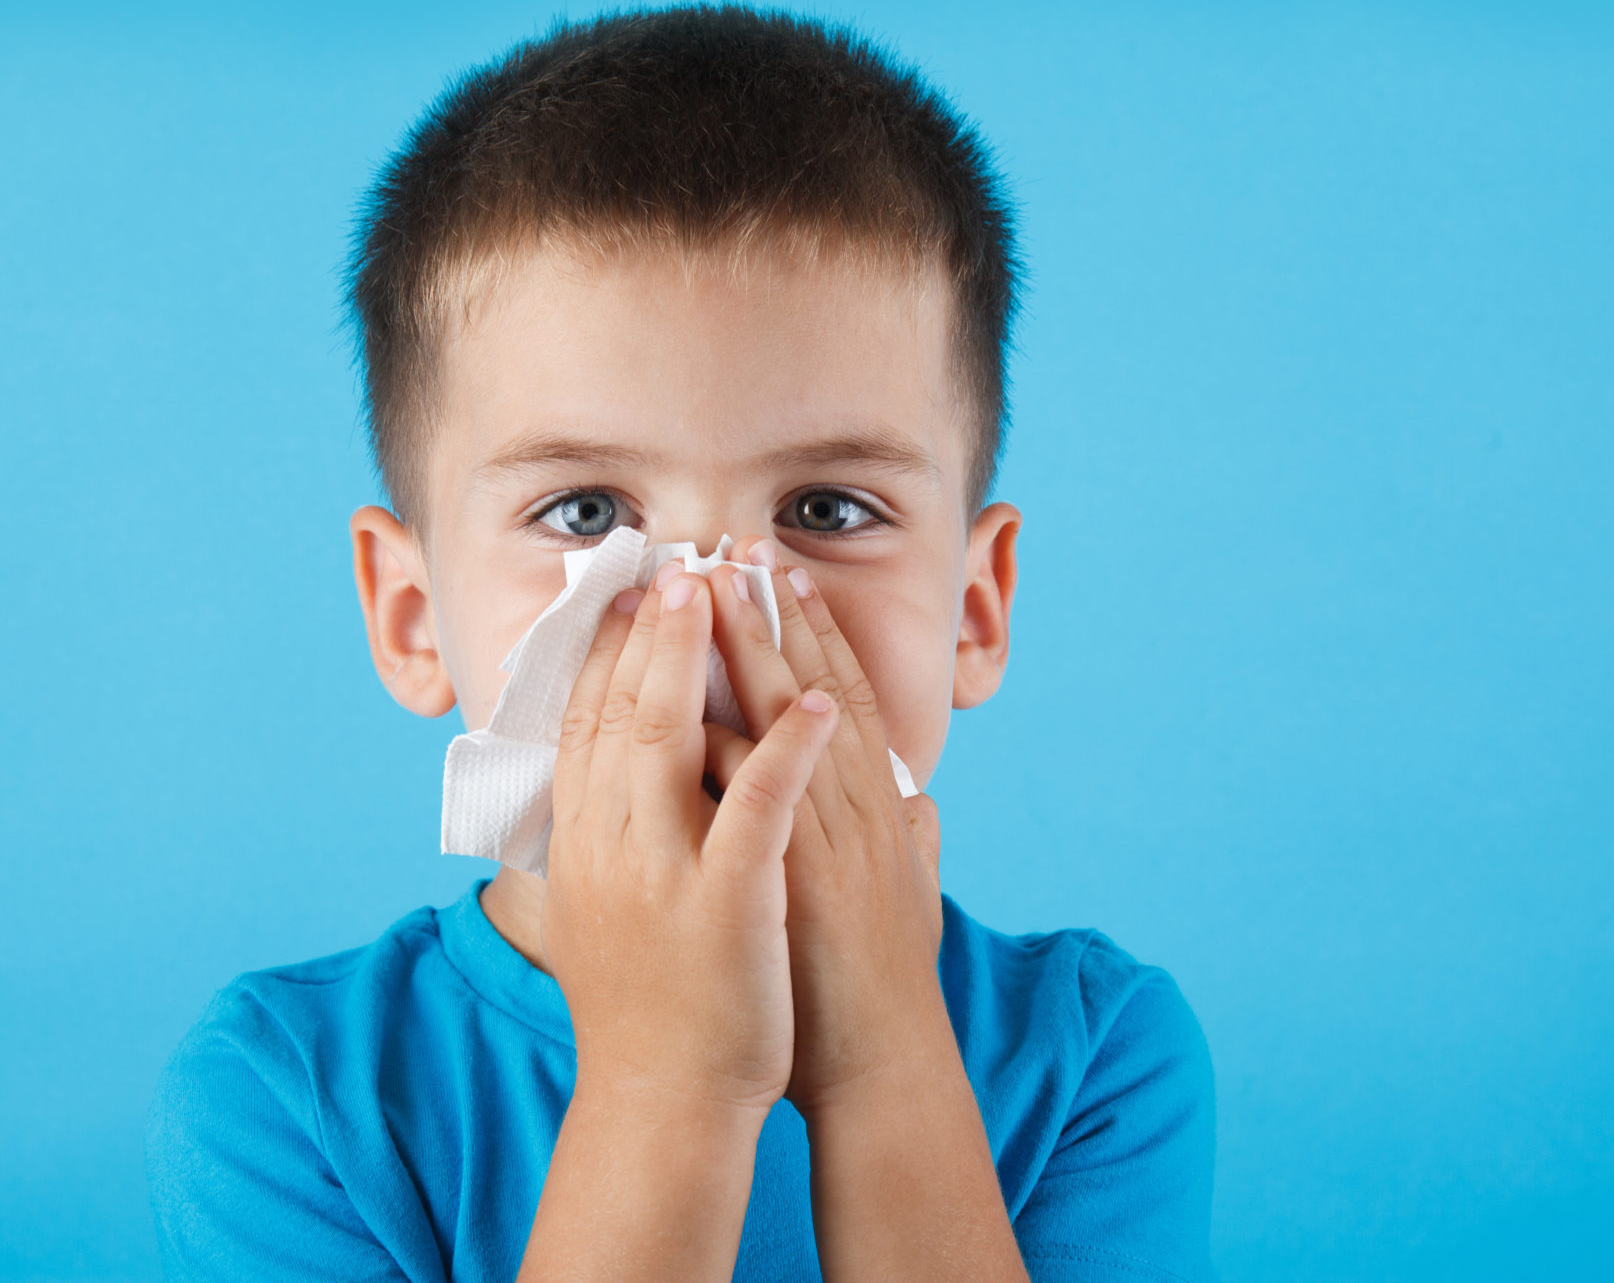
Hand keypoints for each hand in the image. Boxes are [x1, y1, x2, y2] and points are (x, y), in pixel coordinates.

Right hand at [540, 562, 842, 1115]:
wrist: (662, 1103)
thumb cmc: (647, 1010)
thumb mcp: (602, 913)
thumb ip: (605, 845)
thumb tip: (595, 794)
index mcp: (583, 843)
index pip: (588, 723)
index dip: (611, 651)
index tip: (632, 591)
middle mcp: (609, 846)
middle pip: (623, 710)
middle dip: (653, 629)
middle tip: (678, 562)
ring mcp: (664, 871)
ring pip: (675, 738)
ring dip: (706, 656)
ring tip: (732, 590)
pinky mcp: (726, 902)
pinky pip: (760, 807)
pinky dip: (786, 748)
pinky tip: (815, 704)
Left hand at [696, 540, 949, 1115]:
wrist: (876, 1065)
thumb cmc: (883, 990)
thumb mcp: (913, 900)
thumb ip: (915, 845)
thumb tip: (924, 807)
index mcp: (879, 811)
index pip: (849, 699)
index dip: (821, 633)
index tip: (788, 575)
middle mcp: (855, 812)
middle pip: (815, 690)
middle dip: (776, 615)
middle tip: (741, 547)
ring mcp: (824, 842)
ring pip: (785, 724)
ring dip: (749, 651)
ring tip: (714, 589)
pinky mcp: (791, 878)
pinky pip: (751, 793)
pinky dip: (723, 743)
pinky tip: (690, 701)